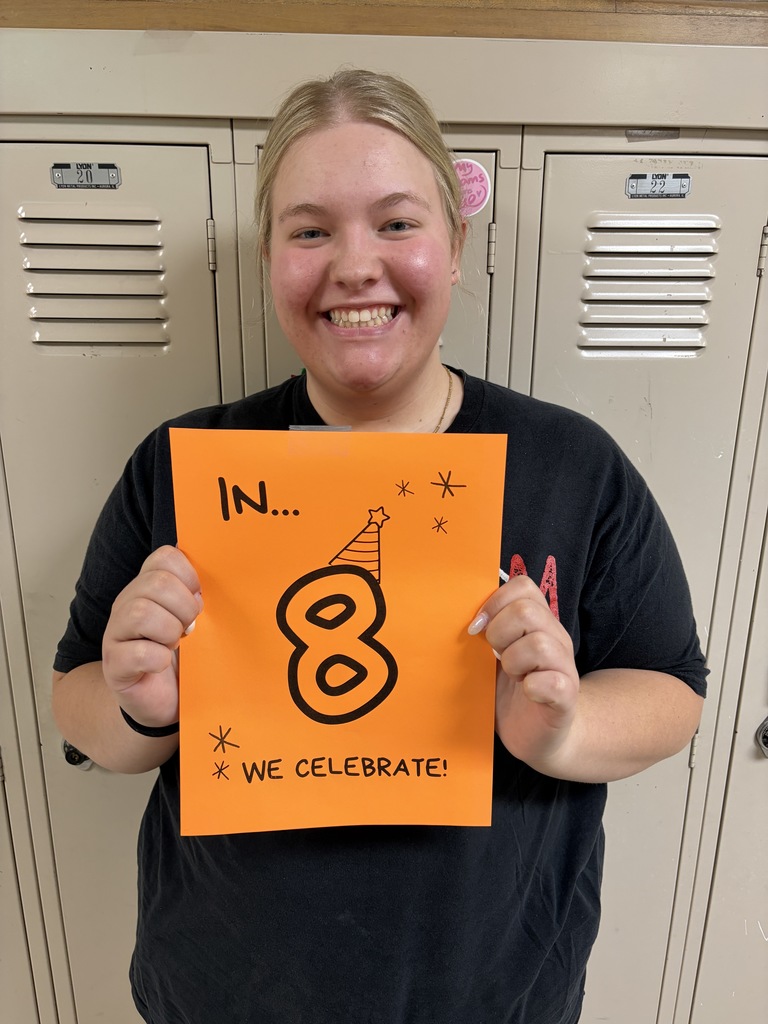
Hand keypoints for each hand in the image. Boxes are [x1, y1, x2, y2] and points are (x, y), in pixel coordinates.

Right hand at [102, 545, 201, 728]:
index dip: (189, 575)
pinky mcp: (114, 664)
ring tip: (175, 645)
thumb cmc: (185, 657)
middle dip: (184, 607)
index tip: (199, 600)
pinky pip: (138, 652)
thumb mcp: (197, 620)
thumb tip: (217, 559)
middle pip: (156, 582)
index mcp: (149, 586)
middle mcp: (127, 603)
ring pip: (141, 612)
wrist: (167, 701)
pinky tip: (162, 665)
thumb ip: (201, 591)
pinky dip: (158, 659)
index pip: (165, 557)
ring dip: (170, 631)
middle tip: (190, 629)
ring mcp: (116, 633)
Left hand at [469, 575, 579, 772]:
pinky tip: (526, 692)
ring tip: (512, 677)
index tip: (477, 628)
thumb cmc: (511, 691)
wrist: (541, 736)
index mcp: (538, 622)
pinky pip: (552, 681)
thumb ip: (485, 631)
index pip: (523, 586)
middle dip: (499, 633)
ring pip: (539, 644)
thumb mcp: (494, 655)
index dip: (495, 602)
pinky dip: (532, 686)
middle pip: (527, 611)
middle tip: (495, 657)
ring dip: (514, 661)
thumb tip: (452, 610)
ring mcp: (564, 666)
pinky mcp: (566, 697)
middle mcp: (556, 638)